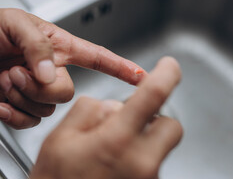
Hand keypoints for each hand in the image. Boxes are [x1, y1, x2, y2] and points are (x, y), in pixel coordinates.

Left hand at [0, 5, 145, 128]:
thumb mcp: (15, 23)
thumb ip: (37, 47)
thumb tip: (50, 75)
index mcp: (58, 47)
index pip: (98, 57)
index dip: (121, 67)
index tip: (142, 77)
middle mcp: (51, 70)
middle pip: (68, 92)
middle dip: (40, 87)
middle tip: (16, 71)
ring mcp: (36, 90)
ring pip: (47, 108)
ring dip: (22, 95)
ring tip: (5, 76)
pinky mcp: (21, 105)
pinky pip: (29, 121)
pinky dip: (14, 114)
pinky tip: (2, 100)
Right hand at [30, 57, 182, 178]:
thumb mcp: (60, 139)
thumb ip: (90, 111)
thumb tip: (112, 106)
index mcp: (117, 142)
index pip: (154, 96)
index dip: (166, 74)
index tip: (170, 66)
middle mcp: (141, 164)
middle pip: (172, 126)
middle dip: (156, 118)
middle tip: (131, 121)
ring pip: (162, 147)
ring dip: (144, 139)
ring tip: (111, 150)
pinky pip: (152, 165)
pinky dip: (138, 158)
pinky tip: (112, 166)